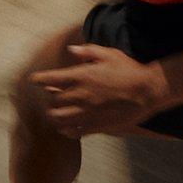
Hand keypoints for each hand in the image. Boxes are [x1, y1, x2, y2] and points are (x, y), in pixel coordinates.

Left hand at [29, 44, 174, 136]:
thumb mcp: (108, 54)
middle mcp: (80, 95)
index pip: (50, 79)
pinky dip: (66, 130)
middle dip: (48, 98)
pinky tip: (66, 128)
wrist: (147, 91)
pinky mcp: (96, 125)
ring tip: (55, 113)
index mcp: (81, 76)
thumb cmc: (129, 70)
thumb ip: (87, 52)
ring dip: (54, 115)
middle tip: (49, 96)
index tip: (35, 80)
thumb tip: (71, 50)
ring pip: (59, 118)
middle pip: (52, 100)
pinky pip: (74, 131)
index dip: (39, 79)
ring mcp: (87, 112)